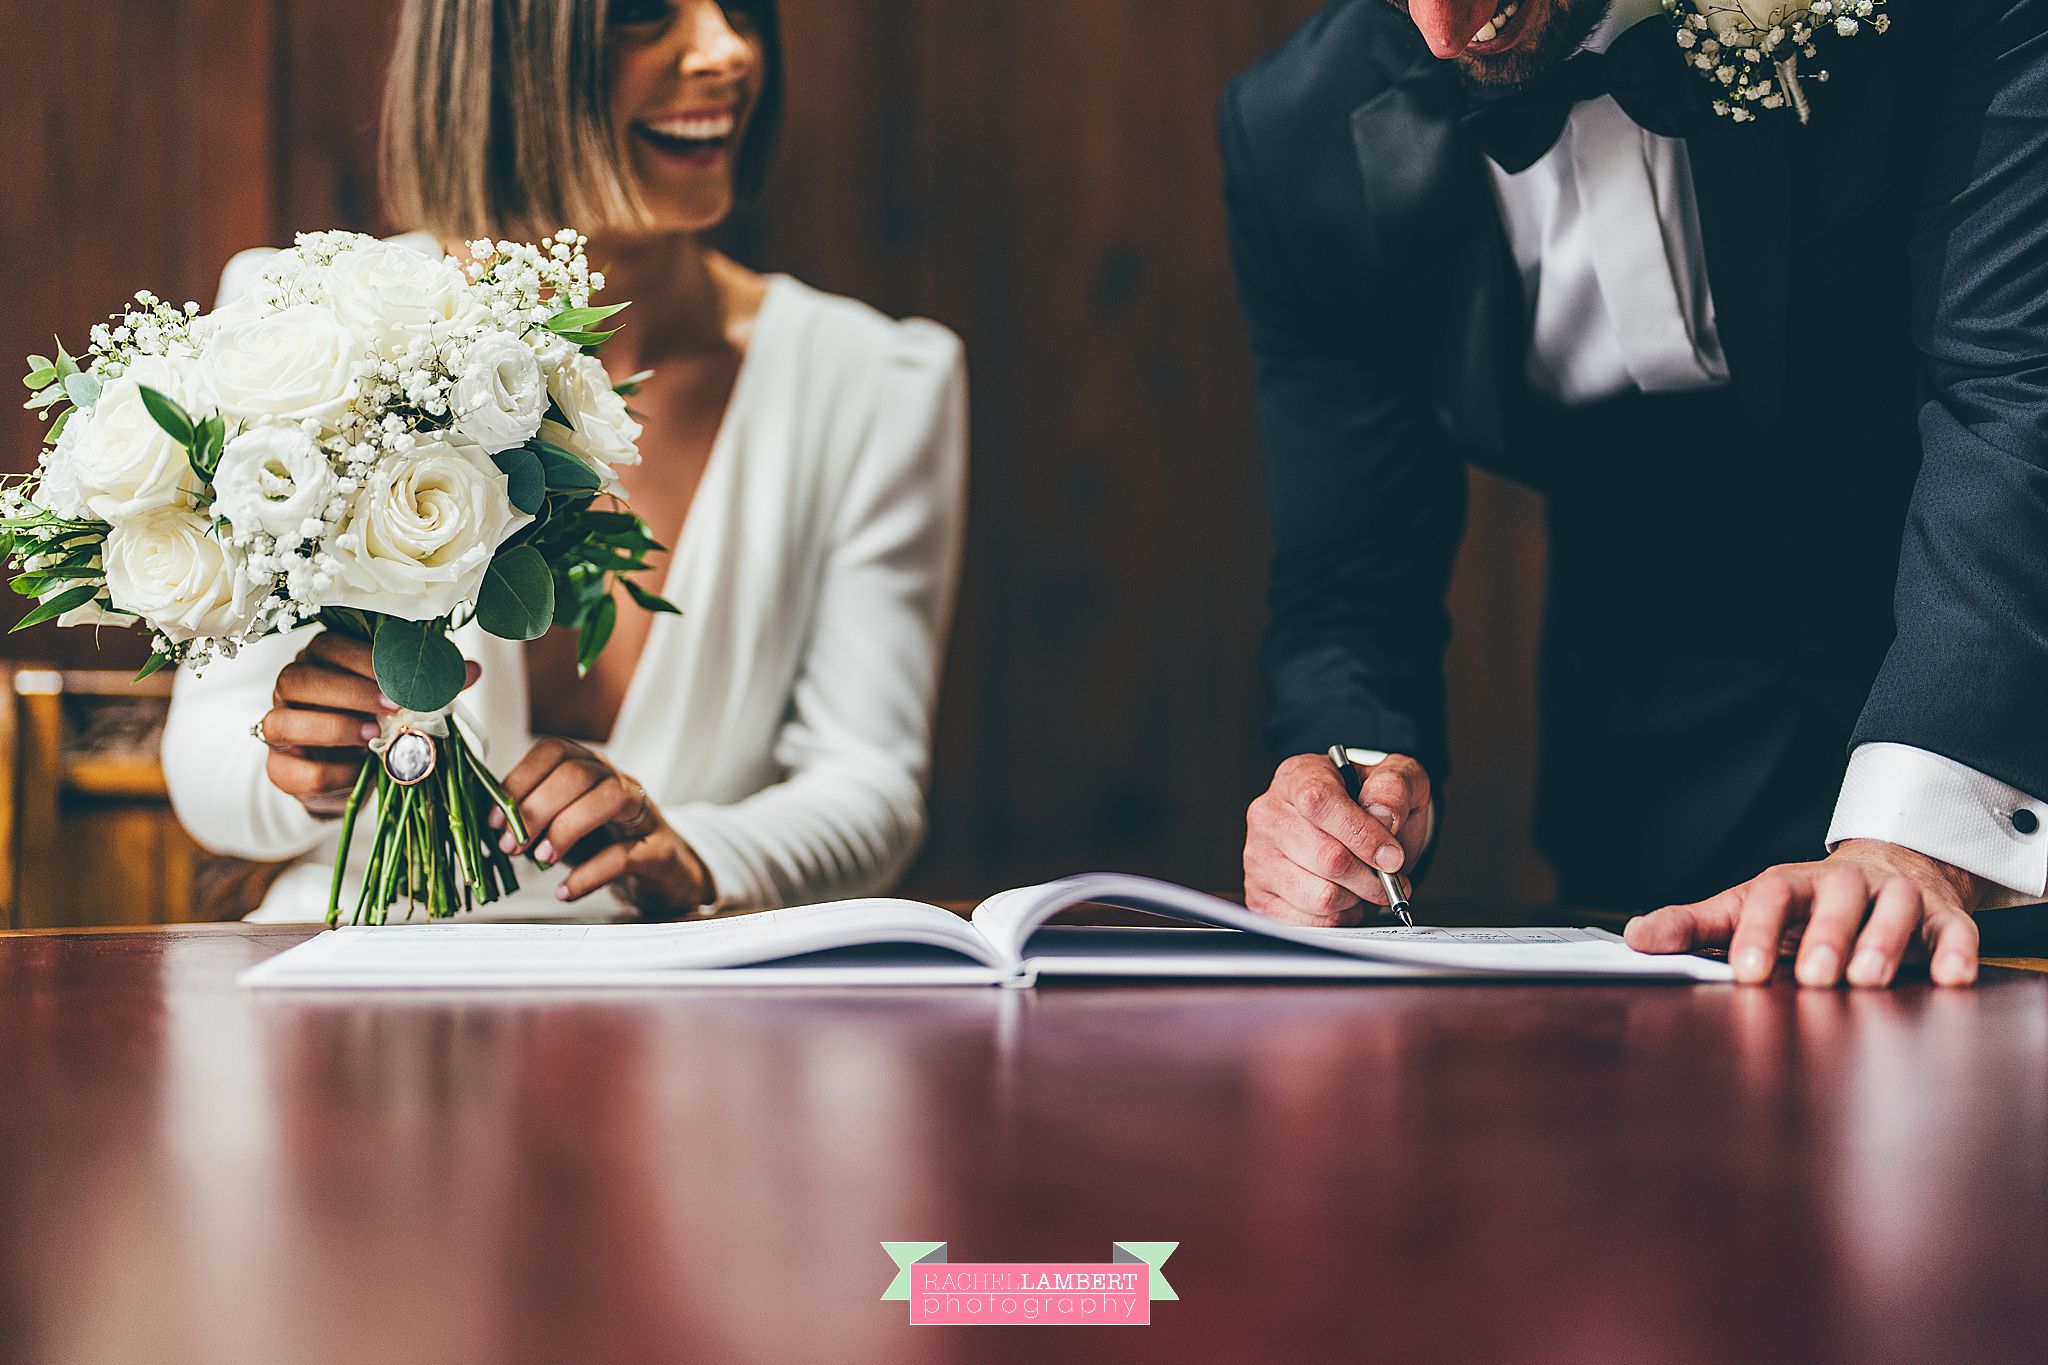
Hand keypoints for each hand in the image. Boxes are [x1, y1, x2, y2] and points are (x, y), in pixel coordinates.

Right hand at [258, 632, 478, 816]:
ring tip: (375, 736)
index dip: (363, 660)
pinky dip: (329, 772)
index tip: (401, 680)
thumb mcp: (406, 702)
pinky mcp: (278, 769)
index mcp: (321, 661)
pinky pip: (290, 770)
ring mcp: (278, 728)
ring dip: (332, 728)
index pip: (328, 646)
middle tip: (392, 708)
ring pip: (282, 722)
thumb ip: (432, 685)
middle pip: (298, 679)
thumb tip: (472, 671)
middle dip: (348, 692)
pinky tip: (359, 770)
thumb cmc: (377, 725)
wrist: (350, 775)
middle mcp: (292, 689)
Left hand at [494, 737, 712, 913]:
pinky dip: (588, 874)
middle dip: (536, 809)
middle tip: (512, 846)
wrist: (664, 874)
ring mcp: (645, 813)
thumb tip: (485, 822)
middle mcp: (620, 781)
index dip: (520, 780)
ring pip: (610, 797)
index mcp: (592, 769)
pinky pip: (625, 854)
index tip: (496, 819)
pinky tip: (566, 890)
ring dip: (566, 828)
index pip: (554, 751)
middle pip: (578, 773)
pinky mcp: (659, 851)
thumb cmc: (606, 844)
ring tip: (542, 859)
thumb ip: (531, 818)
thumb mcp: (563, 824)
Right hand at [1244, 752, 1430, 925]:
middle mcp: (1268, 814)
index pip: (1319, 802)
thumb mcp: (1396, 776)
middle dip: (1371, 876)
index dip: (1362, 834)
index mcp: (1296, 776)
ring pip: (1321, 897)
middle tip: (1389, 875)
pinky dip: (1338, 918)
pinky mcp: (1259, 895)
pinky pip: (1310, 923)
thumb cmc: (1369, 801)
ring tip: (1362, 884)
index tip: (1393, 855)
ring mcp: (1258, 856)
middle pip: (1327, 858)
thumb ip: (1394, 788)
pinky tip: (1343, 899)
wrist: (1352, 823)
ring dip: (1356, 899)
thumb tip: (1384, 817)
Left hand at [1625, 840, 1983, 987]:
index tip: (1746, 973)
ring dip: (1882, 943)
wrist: (1880, 870)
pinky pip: (1955, 930)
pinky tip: (1951, 978)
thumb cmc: (1801, 905)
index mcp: (1792, 883)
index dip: (1758, 932)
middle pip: (1835, 899)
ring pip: (1894, 910)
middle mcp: (1845, 883)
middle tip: (1812, 978)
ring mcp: (1896, 897)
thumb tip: (1633, 939)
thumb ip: (1693, 927)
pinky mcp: (1942, 917)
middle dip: (1824, 937)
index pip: (1771, 896)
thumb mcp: (1744, 909)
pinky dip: (1956, 951)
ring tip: (1866, 980)